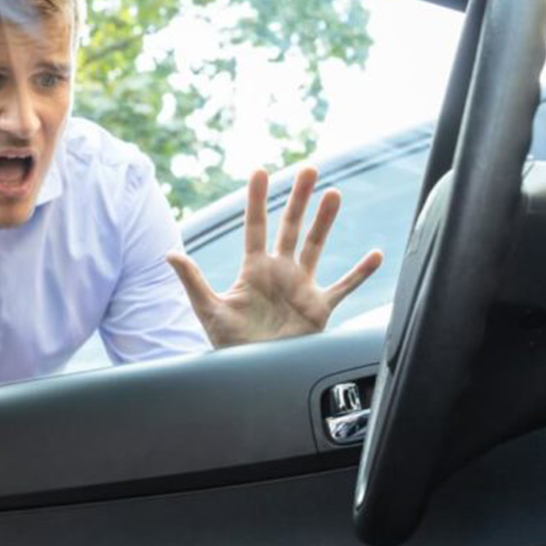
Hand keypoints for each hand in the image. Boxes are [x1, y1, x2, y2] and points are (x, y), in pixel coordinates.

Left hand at [167, 167, 383, 347]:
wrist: (254, 376)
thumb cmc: (230, 346)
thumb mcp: (209, 311)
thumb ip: (193, 281)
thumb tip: (170, 253)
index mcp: (253, 270)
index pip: (256, 227)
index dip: (257, 199)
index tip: (260, 171)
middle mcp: (279, 272)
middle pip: (290, 227)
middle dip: (298, 198)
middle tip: (308, 168)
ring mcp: (301, 288)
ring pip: (316, 247)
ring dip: (325, 221)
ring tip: (334, 194)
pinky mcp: (319, 308)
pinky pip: (343, 287)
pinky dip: (360, 273)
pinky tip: (375, 256)